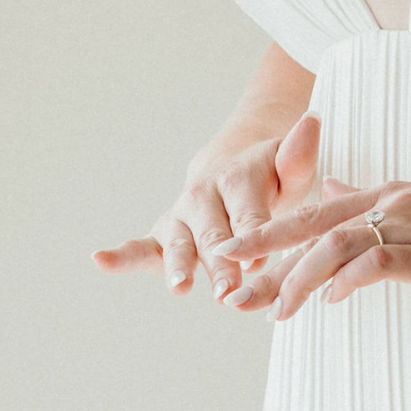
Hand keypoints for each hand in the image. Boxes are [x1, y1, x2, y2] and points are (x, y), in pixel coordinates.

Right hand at [93, 112, 322, 304]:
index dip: (254, 235)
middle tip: (227, 288)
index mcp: (239, 178)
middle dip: (220, 262)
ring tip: (180, 286)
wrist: (235, 164)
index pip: (249, 212)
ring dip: (179, 265)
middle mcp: (204, 195)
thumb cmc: (272, 175)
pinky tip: (100, 260)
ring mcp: (181, 215)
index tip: (259, 259)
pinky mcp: (164, 233)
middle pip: (215, 233)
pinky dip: (121, 255)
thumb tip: (310, 121)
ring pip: (179, 243)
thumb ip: (298, 154)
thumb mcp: (291, 165)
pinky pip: (143, 246)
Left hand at [213, 178, 410, 319]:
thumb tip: (334, 186)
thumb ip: (378, 202)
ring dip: (299, 277)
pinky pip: (381, 260)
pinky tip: (334, 299)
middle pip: (313, 227)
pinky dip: (352, 278)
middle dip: (265, 258)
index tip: (231, 257)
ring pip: (338, 243)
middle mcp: (394, 203)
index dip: (271, 236)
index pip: (316, 212)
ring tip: (273, 310)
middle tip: (225, 286)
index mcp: (390, 195)